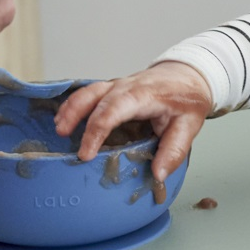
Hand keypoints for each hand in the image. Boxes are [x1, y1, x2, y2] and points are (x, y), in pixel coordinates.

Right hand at [54, 61, 213, 180]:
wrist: (190, 75)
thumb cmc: (188, 98)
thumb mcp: (189, 126)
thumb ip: (173, 150)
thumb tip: (158, 175)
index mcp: (144, 95)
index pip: (114, 110)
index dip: (97, 131)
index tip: (87, 153)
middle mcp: (126, 86)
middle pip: (94, 98)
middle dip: (76, 118)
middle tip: (64, 139)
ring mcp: (118, 85)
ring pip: (87, 92)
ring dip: (71, 109)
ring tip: (59, 129)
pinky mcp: (113, 88)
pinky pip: (90, 93)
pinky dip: (75, 104)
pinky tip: (65, 118)